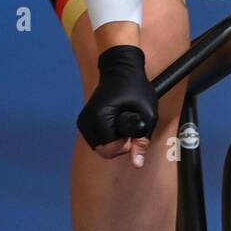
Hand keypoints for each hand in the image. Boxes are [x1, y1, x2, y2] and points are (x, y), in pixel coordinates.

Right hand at [76, 45, 157, 167]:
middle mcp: (85, 122)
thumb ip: (142, 139)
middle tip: (129, 125)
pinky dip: (108, 135)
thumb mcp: (147, 113)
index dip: (126, 145)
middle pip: (104, 151)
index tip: (133, 130)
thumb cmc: (135, 87)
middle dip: (120, 143)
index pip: (110, 150)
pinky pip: (98, 140)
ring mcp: (83, 122)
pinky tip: (115, 121)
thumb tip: (137, 163)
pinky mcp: (84, 122)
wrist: (120, 67)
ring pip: (100, 147)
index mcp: (99, 118)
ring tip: (122, 120)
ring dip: (115, 140)